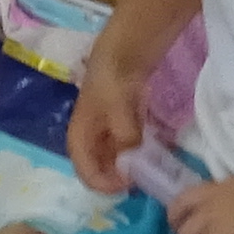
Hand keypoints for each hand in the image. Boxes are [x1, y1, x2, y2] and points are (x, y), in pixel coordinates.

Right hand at [65, 55, 149, 194]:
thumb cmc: (112, 77)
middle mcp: (91, 136)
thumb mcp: (118, 108)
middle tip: (141, 182)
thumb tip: (133, 163)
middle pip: (99, 167)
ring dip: (129, 167)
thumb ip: (125, 137)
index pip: (84, 170)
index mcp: (79, 135)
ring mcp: (107, 129)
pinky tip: (153, 153)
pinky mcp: (123, 122)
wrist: (124, 47)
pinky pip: (128, 145)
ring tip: (149, 170)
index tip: (127, 186)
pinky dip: (138, 152)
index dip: (103, 183)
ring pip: (115, 158)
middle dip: (117, 178)